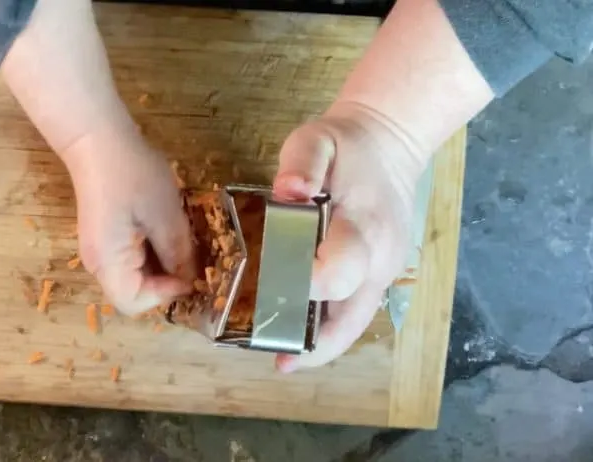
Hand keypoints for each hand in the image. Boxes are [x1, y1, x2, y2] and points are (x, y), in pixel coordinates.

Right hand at [62, 128, 194, 314]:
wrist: (97, 140)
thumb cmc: (132, 175)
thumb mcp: (165, 215)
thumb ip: (178, 253)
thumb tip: (189, 280)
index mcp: (108, 263)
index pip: (135, 304)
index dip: (166, 294)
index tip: (189, 272)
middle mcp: (97, 264)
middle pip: (134, 292)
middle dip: (166, 281)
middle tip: (192, 257)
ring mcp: (98, 250)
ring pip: (133, 276)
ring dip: (161, 266)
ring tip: (181, 241)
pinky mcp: (103, 236)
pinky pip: (129, 258)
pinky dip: (151, 252)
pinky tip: (166, 230)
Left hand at [272, 102, 426, 372]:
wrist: (389, 145)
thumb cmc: (347, 144)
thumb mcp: (317, 138)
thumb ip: (301, 165)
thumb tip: (288, 194)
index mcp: (365, 228)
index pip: (337, 274)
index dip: (302, 286)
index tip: (269, 284)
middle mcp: (381, 262)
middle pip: (349, 319)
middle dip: (308, 335)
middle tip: (269, 345)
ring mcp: (384, 274)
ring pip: (354, 325)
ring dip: (319, 345)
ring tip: (281, 356)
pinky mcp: (380, 277)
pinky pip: (354, 313)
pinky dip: (328, 331)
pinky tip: (299, 340)